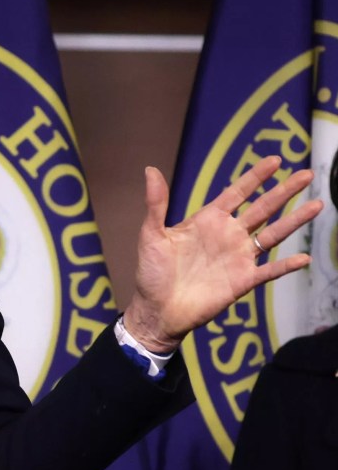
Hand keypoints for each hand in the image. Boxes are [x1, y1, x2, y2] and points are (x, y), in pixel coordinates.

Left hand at [123, 156, 321, 352]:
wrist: (157, 309)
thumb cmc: (152, 272)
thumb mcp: (151, 235)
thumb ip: (156, 203)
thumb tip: (150, 169)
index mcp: (208, 220)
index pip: (237, 192)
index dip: (255, 177)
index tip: (275, 160)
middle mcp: (228, 235)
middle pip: (263, 208)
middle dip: (285, 191)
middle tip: (308, 174)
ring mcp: (238, 257)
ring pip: (273, 234)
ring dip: (295, 221)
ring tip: (319, 204)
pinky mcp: (243, 281)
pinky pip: (269, 271)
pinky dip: (286, 266)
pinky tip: (304, 258)